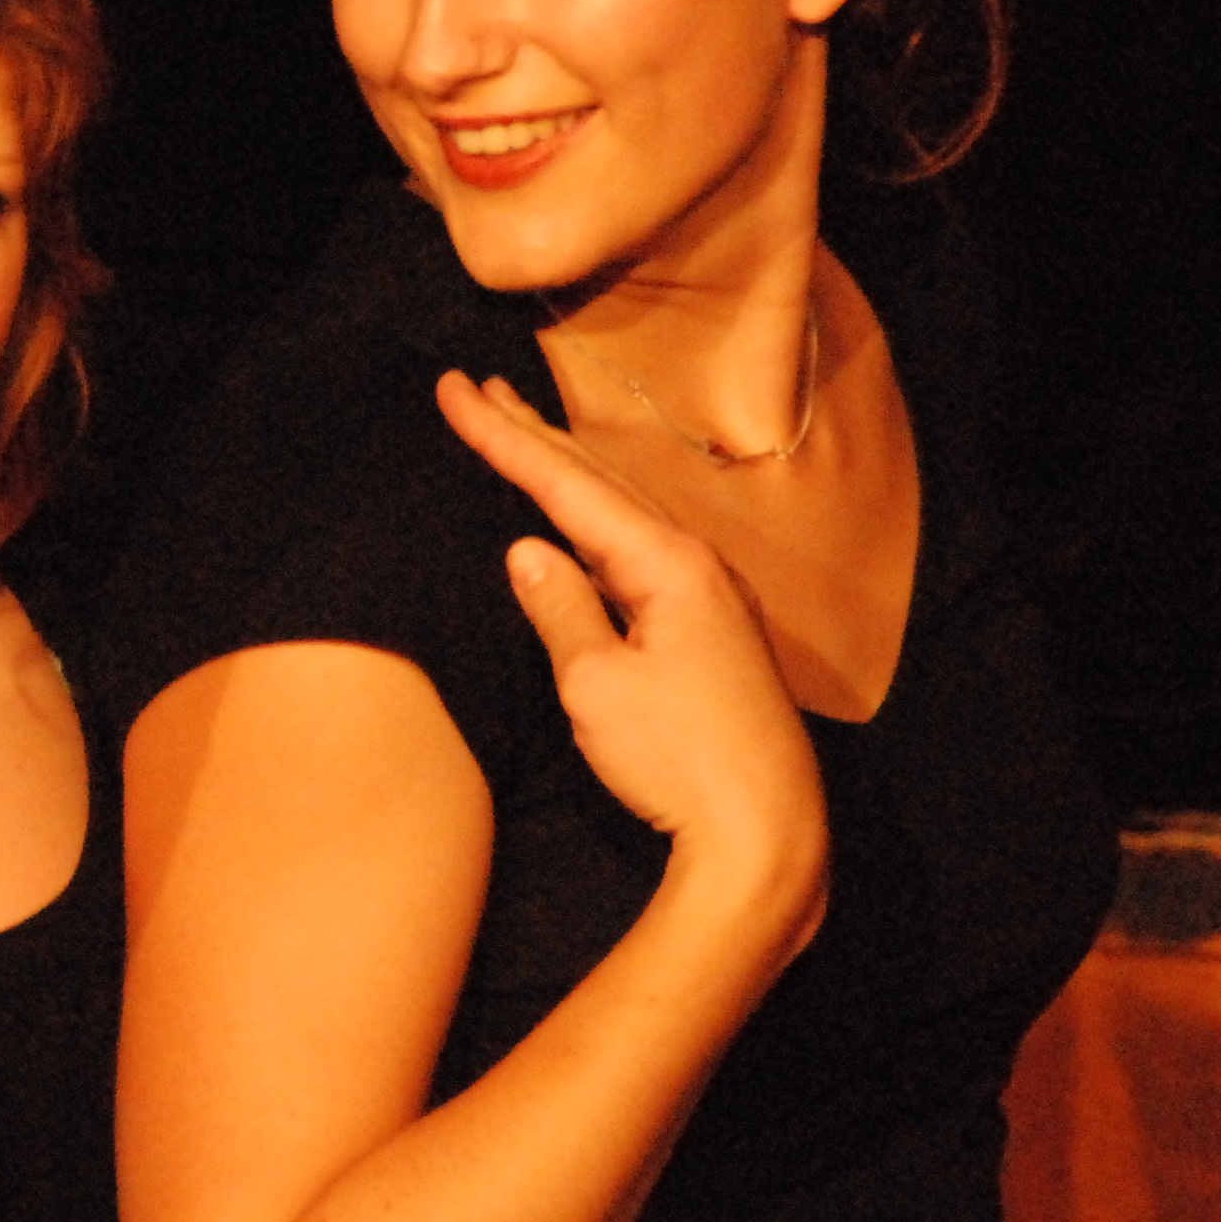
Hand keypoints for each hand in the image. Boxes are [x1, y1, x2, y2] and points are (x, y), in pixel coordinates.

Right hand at [431, 372, 827, 934]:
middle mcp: (697, 564)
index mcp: (667, 564)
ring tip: (523, 432)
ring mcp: (712, 596)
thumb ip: (561, 608)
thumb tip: (528, 552)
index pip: (565, 484)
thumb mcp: (596, 685)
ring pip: (624, 513)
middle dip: (534, 434)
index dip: (502, 438)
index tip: (454, 391)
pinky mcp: (714, 632)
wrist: (766, 833)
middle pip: (600, 482)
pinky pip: (643, 550)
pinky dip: (600, 520)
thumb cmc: (679, 761)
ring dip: (568, 472)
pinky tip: (585, 524)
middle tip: (480, 388)